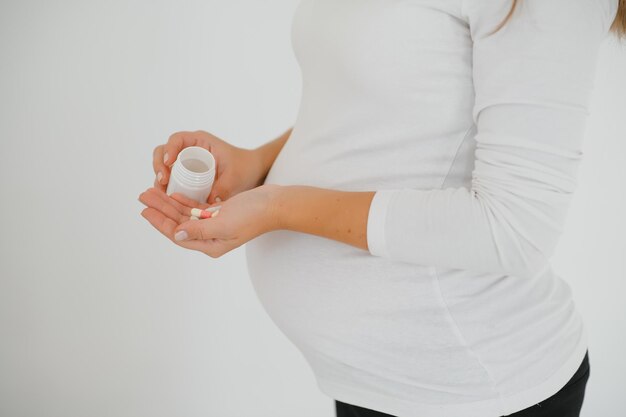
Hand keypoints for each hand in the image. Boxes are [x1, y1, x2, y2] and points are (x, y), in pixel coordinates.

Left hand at [138, 184, 280, 257]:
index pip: (178, 234)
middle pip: (178, 223)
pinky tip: (173, 194)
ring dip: (169, 203)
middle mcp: (211, 237)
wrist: (275, 204)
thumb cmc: (253, 215)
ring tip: (153, 192)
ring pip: (185, 214)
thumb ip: (198, 230)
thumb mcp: (224, 224)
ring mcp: (215, 225)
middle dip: (160, 209)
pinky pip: (197, 209)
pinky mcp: (220, 213)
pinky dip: (185, 201)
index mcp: (211, 245)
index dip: (160, 222)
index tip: (145, 210)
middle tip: (143, 196)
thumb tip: (176, 234)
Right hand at [152, 130, 267, 203]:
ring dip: (160, 178)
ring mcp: (187, 161)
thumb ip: (223, 188)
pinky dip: (167, 185)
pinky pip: (172, 177)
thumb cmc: (245, 167)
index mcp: (201, 141)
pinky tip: (167, 198)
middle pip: (164, 152)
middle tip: (162, 182)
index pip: (177, 140)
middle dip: (159, 166)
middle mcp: (190, 148)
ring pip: (164, 166)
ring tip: (163, 192)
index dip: (169, 149)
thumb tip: (209, 202)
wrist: (252, 172)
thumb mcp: (235, 177)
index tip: (168, 163)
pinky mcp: (187, 174)